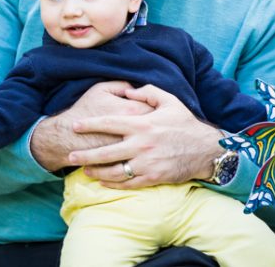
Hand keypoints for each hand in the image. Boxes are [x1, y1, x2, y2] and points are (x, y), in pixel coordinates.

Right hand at [31, 81, 151, 171]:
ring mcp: (130, 151)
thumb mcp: (102, 89)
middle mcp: (135, 132)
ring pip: (150, 150)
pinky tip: (137, 158)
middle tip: (153, 129)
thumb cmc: (84, 109)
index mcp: (132, 111)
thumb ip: (122, 85)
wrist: (66, 135)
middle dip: (158, 132)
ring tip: (149, 146)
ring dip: (151, 148)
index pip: (155, 109)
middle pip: (157, 132)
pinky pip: (138, 165)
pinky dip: (140, 163)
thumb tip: (135, 90)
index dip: (156, 110)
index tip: (153, 111)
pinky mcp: (123, 164)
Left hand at [67, 84, 221, 189]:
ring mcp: (146, 163)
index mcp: (142, 124)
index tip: (75, 125)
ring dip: (96, 172)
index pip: (110, 123)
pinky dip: (113, 184)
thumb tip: (128, 90)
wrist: (206, 149)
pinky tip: (103, 182)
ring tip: (84, 170)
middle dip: (85, 155)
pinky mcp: (152, 177)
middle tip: (69, 156)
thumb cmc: (185, 123)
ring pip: (114, 171)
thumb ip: (147, 92)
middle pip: (106, 152)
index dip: (90, 124)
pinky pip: (128, 183)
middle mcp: (141, 144)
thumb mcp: (170, 100)